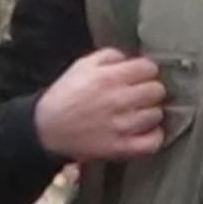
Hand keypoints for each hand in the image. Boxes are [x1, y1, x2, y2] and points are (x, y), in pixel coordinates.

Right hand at [35, 48, 165, 161]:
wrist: (46, 129)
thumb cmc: (65, 96)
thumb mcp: (82, 65)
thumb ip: (109, 56)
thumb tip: (131, 58)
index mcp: (109, 77)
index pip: (149, 68)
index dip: (146, 71)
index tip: (141, 76)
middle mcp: (118, 100)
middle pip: (157, 90)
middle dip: (150, 90)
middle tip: (141, 95)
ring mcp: (121, 125)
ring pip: (156, 114)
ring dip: (150, 113)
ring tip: (140, 113)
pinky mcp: (120, 147)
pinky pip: (152, 142)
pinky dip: (154, 137)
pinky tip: (147, 131)